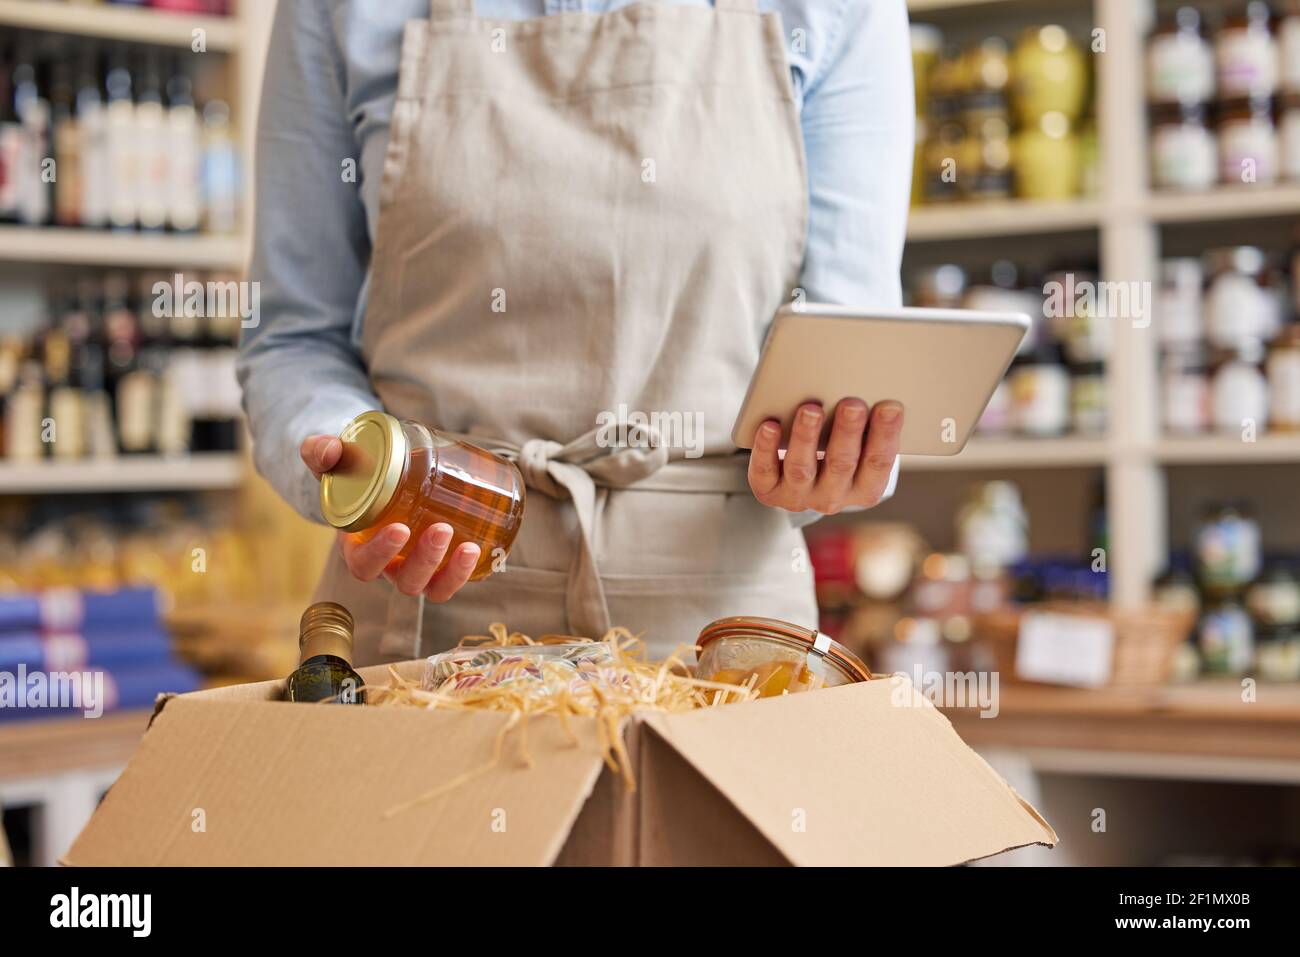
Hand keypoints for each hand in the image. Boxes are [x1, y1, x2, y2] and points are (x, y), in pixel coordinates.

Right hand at [300, 435, 479, 601]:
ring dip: (454, 574)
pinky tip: (487, 550)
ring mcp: (418, 566)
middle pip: (406, 580)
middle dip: (426, 560)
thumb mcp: (333, 464)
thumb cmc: (353, 476)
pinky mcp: (442, 561)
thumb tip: (331, 448)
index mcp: (358, 549)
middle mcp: (389, 565)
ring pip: (435, 587)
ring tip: (471, 547)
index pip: (365, 564)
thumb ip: (322, 454)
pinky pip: (456, 577)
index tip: (400, 529)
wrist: (378, 476)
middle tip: (442, 529)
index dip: (381, 553)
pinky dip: (472, 571)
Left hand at [746, 399, 902, 514]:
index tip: (890, 406)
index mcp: (864, 488)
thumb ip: (866, 426)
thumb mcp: (858, 444)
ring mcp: (799, 496)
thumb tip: (873, 387)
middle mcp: (833, 497)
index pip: (878, 463)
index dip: (886, 435)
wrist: (799, 479)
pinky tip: (770, 426)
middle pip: (842, 464)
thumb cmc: (837, 449)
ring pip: (803, 468)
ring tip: (811, 409)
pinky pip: (765, 471)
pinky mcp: (769, 491)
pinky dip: (767, 448)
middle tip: (852, 404)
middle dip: (847, 433)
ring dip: (807, 437)